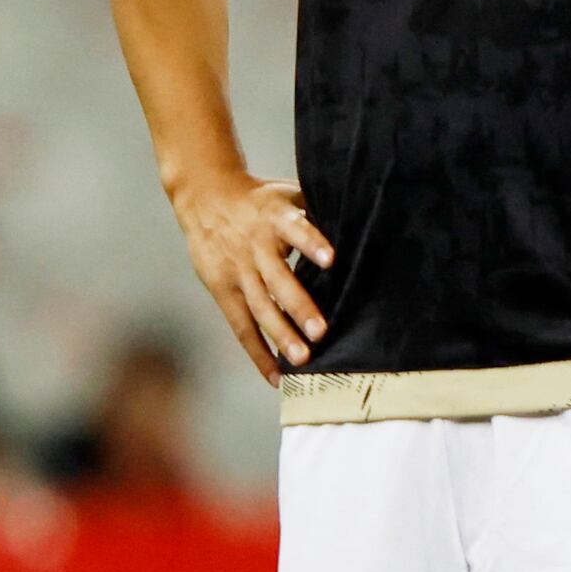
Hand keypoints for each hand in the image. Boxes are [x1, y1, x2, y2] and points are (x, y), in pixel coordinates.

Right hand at [168, 171, 332, 379]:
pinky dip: (258, 353)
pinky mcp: (221, 289)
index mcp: (275, 218)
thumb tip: (365, 223)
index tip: (332, 258)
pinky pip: (241, 326)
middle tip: (322, 332)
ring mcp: (237, 271)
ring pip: (259, 308)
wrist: (205, 195)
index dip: (312, 243)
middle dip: (299, 307)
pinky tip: (276, 377)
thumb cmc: (263, 201)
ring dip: (280, 336)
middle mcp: (255, 247)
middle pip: (277, 280)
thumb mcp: (288, 195)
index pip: (296, 229)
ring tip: (302, 360)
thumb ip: (317, 212)